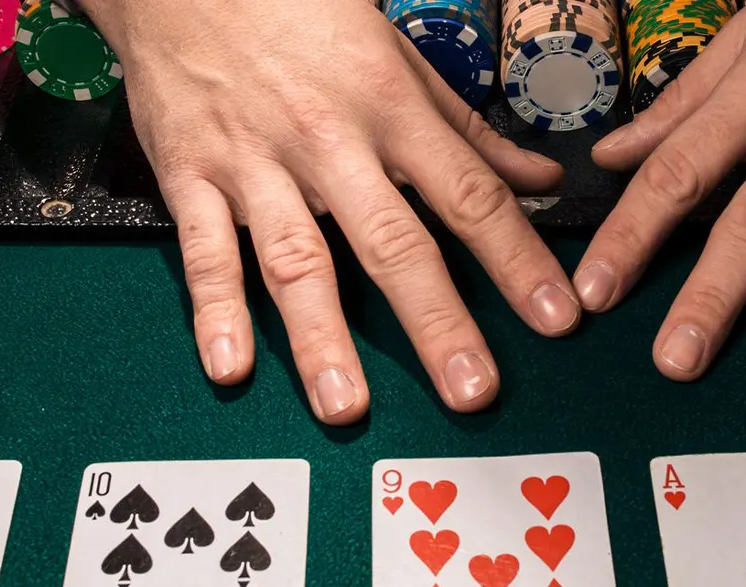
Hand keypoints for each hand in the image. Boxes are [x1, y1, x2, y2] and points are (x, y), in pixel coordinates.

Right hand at [87, 0, 582, 423]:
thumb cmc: (302, 15)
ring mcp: (256, 162)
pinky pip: (204, 250)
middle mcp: (329, 140)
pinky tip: (232, 365)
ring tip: (347, 405)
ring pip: (296, 259)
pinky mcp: (190, 175)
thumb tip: (542, 182)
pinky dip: (214, 310)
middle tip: (471, 390)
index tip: (555, 318)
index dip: (516, 260)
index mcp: (391, 108)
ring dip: (323, 338)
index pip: (469, 195)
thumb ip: (468, 131)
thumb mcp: (398, 59)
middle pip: (393, 242)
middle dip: (437, 322)